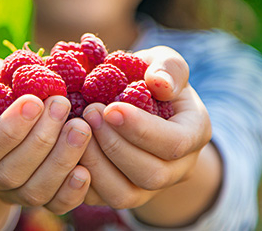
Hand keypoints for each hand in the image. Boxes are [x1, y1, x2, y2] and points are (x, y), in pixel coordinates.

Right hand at [0, 55, 92, 213]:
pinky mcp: (38, 196)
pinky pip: (54, 204)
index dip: (10, 129)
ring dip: (61, 161)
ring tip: (81, 128)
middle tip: (62, 104)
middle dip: (41, 140)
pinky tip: (86, 168)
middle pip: (10, 173)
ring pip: (33, 191)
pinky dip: (72, 192)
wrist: (4, 112)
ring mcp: (10, 191)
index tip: (35, 100)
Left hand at [79, 46, 211, 207]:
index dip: (141, 129)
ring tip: (77, 129)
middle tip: (88, 113)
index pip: (174, 143)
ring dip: (96, 163)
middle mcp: (177, 168)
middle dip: (115, 145)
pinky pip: (100, 199)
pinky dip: (79, 177)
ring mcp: (148, 188)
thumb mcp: (164, 62)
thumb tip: (159, 83)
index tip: (110, 108)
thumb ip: (167, 67)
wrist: (135, 102)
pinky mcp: (119, 194)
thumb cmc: (150, 78)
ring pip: (124, 195)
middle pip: (151, 174)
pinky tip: (67, 147)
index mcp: (193, 133)